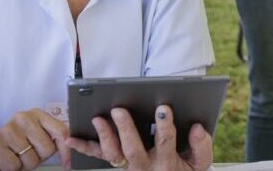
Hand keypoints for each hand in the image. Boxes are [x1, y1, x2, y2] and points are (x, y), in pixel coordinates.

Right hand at [0, 109, 70, 170]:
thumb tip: (72, 144)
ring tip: (14, 157)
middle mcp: (23, 117)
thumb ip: (53, 140)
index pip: (61, 130)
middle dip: (39, 159)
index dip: (66, 150)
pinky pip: (14, 165)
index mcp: (37, 115)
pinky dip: (11, 169)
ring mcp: (8, 129)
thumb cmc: (15, 150)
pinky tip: (4, 161)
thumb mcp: (37, 142)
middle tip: (26, 155)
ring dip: (24, 165)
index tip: (68, 164)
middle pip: (47, 148)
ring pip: (31, 159)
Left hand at [66, 105, 211, 170]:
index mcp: (166, 163)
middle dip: (126, 129)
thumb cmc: (185, 169)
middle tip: (119, 109)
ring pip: (113, 155)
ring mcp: (129, 167)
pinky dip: (84, 148)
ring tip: (98, 118)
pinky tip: (71, 138)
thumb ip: (202, 146)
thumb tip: (196, 128)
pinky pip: (100, 157)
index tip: (163, 108)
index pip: (166, 143)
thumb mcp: (200, 163)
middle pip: (133, 150)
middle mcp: (145, 167)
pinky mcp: (118, 164)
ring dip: (104, 137)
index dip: (165, 125)